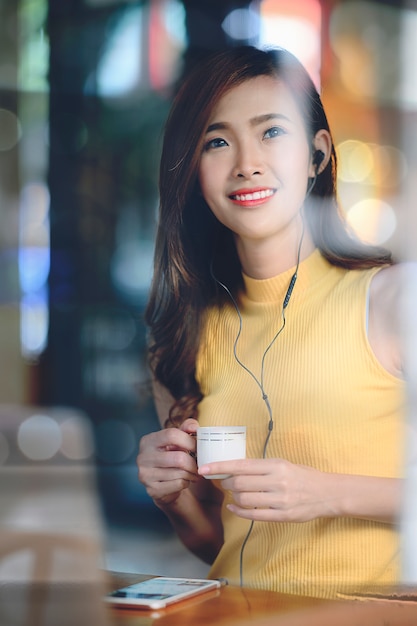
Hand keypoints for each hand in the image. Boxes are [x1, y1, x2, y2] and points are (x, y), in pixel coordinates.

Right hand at [137, 418, 198, 506]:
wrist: (162, 483)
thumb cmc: (171, 456)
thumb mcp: (177, 440)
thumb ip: (186, 428)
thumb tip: (194, 426)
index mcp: (148, 441)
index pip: (171, 435)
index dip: (189, 440)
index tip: (198, 447)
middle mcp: (143, 457)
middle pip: (178, 458)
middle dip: (194, 462)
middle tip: (200, 464)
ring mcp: (146, 475)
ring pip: (180, 473)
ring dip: (192, 473)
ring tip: (194, 472)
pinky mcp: (152, 490)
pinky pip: (178, 484)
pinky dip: (187, 482)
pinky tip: (185, 480)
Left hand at [198, 458, 337, 521]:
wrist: (327, 493)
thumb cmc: (302, 475)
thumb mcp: (283, 464)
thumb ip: (260, 467)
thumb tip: (234, 468)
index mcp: (275, 465)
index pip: (240, 465)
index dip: (219, 467)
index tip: (204, 468)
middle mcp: (277, 481)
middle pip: (239, 483)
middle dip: (226, 483)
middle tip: (224, 482)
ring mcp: (279, 500)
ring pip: (244, 499)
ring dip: (233, 497)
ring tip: (234, 494)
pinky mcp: (282, 516)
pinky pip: (254, 515)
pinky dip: (239, 511)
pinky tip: (234, 508)